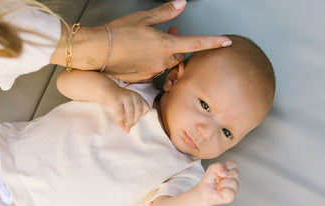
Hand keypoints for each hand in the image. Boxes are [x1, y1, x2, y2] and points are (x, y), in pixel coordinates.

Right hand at [98, 0, 230, 81]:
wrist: (97, 51)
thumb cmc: (118, 33)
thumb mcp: (143, 18)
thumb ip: (165, 13)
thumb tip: (181, 3)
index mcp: (165, 45)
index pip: (196, 43)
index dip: (213, 42)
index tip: (227, 42)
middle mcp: (162, 61)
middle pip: (179, 55)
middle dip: (176, 45)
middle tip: (167, 32)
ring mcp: (153, 72)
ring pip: (166, 62)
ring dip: (162, 54)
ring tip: (146, 44)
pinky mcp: (143, 79)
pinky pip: (153, 70)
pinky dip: (150, 62)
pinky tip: (138, 55)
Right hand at [102, 87, 149, 131]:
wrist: (105, 89)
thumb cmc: (117, 100)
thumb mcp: (128, 103)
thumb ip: (132, 112)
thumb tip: (130, 127)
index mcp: (138, 97)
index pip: (146, 108)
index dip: (142, 116)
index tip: (134, 121)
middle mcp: (133, 96)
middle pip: (138, 112)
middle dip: (134, 122)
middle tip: (129, 128)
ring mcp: (125, 97)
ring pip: (131, 113)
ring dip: (129, 123)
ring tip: (126, 130)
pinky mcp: (117, 100)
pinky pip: (120, 113)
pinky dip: (121, 122)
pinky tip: (121, 128)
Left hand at [197, 161, 238, 204]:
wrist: (203, 192)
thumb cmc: (209, 180)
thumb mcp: (212, 169)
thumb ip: (219, 166)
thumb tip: (225, 173)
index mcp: (231, 171)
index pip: (234, 164)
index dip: (226, 166)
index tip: (219, 172)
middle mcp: (234, 179)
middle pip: (235, 173)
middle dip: (223, 176)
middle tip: (217, 180)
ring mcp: (234, 189)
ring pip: (233, 182)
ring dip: (221, 184)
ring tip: (217, 186)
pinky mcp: (231, 197)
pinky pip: (230, 192)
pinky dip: (222, 191)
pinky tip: (219, 191)